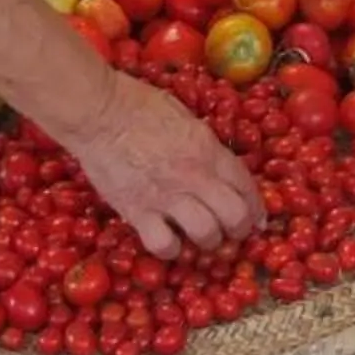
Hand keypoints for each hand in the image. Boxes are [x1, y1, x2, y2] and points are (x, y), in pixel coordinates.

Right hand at [45, 73, 264, 259]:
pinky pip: (164, 245)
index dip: (256, 207)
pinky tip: (170, 243)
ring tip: (202, 240)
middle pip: (235, 215)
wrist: (98, 112)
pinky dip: (171, 250)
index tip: (256, 219)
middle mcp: (195, 176)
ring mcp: (167, 196)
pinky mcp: (138, 211)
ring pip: (206, 234)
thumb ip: (204, 144)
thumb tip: (214, 162)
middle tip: (232, 233)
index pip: (245, 185)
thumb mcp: (185, 116)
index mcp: (208, 149)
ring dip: (209, 242)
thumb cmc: (138, 104)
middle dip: (239, 229)